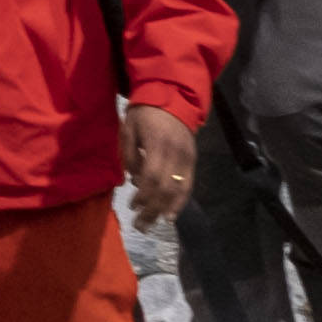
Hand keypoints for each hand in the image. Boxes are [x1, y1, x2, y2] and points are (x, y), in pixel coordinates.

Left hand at [122, 101, 198, 229]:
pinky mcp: (193, 160)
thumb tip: (134, 179)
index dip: (143, 195)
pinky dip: (180, 201)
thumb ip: (129, 154)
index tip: (132, 206)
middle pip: (165, 188)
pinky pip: (188, 185)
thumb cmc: (145, 113)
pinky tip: (171, 215)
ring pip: (178, 190)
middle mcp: (176, 153)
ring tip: (153, 224)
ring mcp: (187, 157)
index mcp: (158, 144)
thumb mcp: (129, 128)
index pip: (152, 177)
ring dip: (164, 209)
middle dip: (152, 209)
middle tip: (140, 225)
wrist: (173, 96)